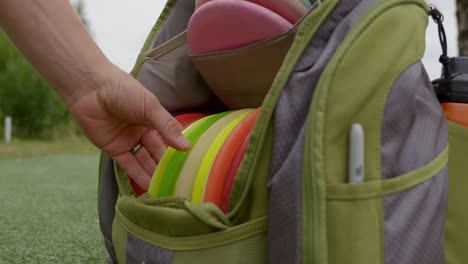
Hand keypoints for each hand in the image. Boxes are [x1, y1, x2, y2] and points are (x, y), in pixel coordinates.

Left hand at [69, 66, 189, 189]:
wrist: (91, 88)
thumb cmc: (123, 90)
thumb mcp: (150, 107)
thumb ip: (167, 127)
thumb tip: (186, 147)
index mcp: (152, 118)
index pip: (168, 137)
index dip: (176, 150)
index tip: (189, 164)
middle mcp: (140, 131)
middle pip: (156, 152)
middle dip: (166, 165)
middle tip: (179, 182)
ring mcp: (127, 141)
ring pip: (143, 161)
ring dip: (153, 174)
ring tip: (167, 188)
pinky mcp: (113, 149)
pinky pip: (128, 165)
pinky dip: (138, 175)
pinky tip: (149, 186)